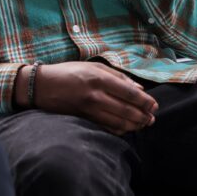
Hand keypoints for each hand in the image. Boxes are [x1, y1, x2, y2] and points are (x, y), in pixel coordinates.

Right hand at [19, 61, 157, 134]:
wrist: (41, 86)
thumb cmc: (68, 72)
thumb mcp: (92, 66)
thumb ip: (117, 76)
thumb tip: (138, 88)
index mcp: (99, 78)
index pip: (129, 93)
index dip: (144, 101)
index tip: (154, 105)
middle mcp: (95, 95)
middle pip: (126, 110)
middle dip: (143, 116)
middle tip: (152, 118)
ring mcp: (88, 109)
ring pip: (118, 121)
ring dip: (134, 125)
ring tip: (143, 124)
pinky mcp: (83, 119)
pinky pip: (106, 127)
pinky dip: (119, 129)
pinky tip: (126, 128)